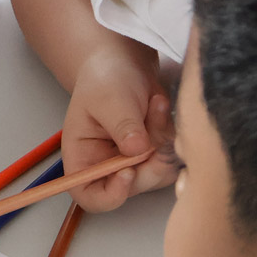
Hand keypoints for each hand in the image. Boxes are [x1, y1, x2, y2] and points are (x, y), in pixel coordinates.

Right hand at [61, 48, 178, 212]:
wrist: (125, 62)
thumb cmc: (105, 78)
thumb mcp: (109, 98)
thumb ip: (122, 125)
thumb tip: (137, 150)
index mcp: (83, 157)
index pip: (88, 195)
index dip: (109, 195)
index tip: (128, 172)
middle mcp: (108, 166)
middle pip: (132, 187)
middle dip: (148, 160)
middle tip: (153, 126)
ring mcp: (134, 162)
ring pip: (157, 172)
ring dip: (162, 141)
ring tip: (156, 105)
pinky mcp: (156, 153)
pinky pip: (172, 156)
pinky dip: (172, 133)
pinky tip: (162, 108)